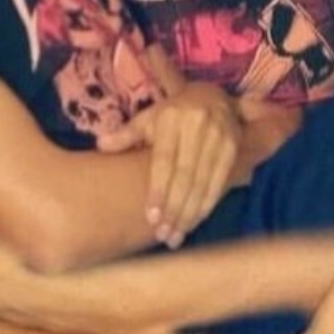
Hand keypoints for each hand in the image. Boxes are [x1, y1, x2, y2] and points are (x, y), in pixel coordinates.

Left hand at [97, 79, 241, 248]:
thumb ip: (127, 134)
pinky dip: (208, 203)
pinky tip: (195, 221)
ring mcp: (218, 136)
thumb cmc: (172, 114)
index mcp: (171, 119)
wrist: (212, 97)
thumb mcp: (149, 118)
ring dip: (190, 212)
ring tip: (176, 236)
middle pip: (185, 175)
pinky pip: (220, 180)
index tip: (152, 217)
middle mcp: (196, 126)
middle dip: (175, 208)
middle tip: (163, 235)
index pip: (164, 160)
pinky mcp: (233, 146)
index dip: (159, 189)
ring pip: (203, 181)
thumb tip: (101, 145)